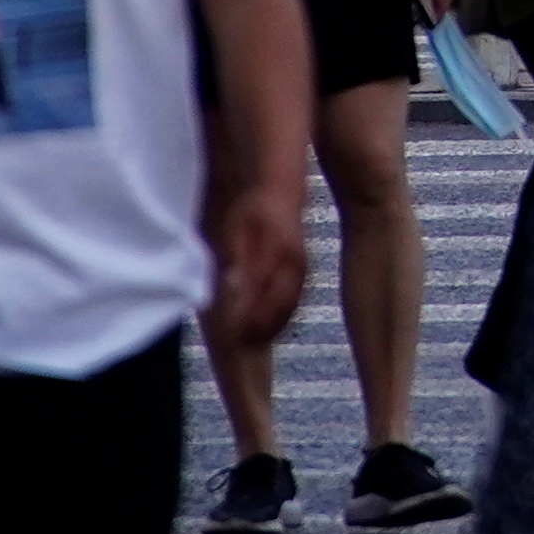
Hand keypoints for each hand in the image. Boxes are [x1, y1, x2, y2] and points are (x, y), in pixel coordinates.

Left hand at [213, 178, 308, 343]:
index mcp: (276, 249)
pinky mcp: (303, 272)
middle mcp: (293, 261)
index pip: (260, 290)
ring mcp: (301, 268)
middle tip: (239, 342)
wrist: (281, 191)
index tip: (230, 330)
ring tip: (250, 341)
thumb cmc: (252, 210)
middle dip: (260, 326)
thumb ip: (236, 257)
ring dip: (271, 326)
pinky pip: (294, 301)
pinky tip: (265, 328)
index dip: (246, 312)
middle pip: (279, 304)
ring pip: (289, 306)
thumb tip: (232, 285)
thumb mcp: (237, 228)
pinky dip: (281, 318)